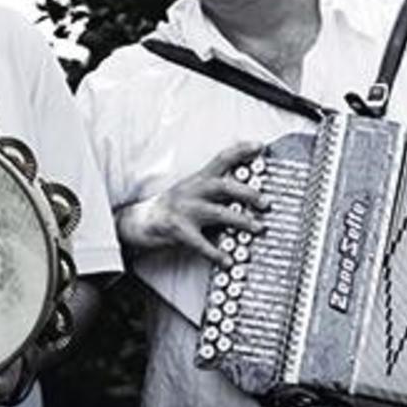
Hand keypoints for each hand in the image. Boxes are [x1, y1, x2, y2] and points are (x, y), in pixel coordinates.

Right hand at [115, 142, 268, 265]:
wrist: (141, 221)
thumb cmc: (172, 206)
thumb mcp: (192, 189)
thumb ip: (215, 189)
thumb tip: (248, 193)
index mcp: (198, 179)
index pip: (221, 158)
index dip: (241, 150)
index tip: (259, 146)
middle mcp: (193, 191)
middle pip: (224, 186)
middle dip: (248, 193)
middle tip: (266, 202)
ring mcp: (185, 210)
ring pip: (218, 213)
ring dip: (241, 221)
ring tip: (258, 228)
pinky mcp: (179, 230)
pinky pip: (202, 244)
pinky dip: (217, 253)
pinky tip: (228, 260)